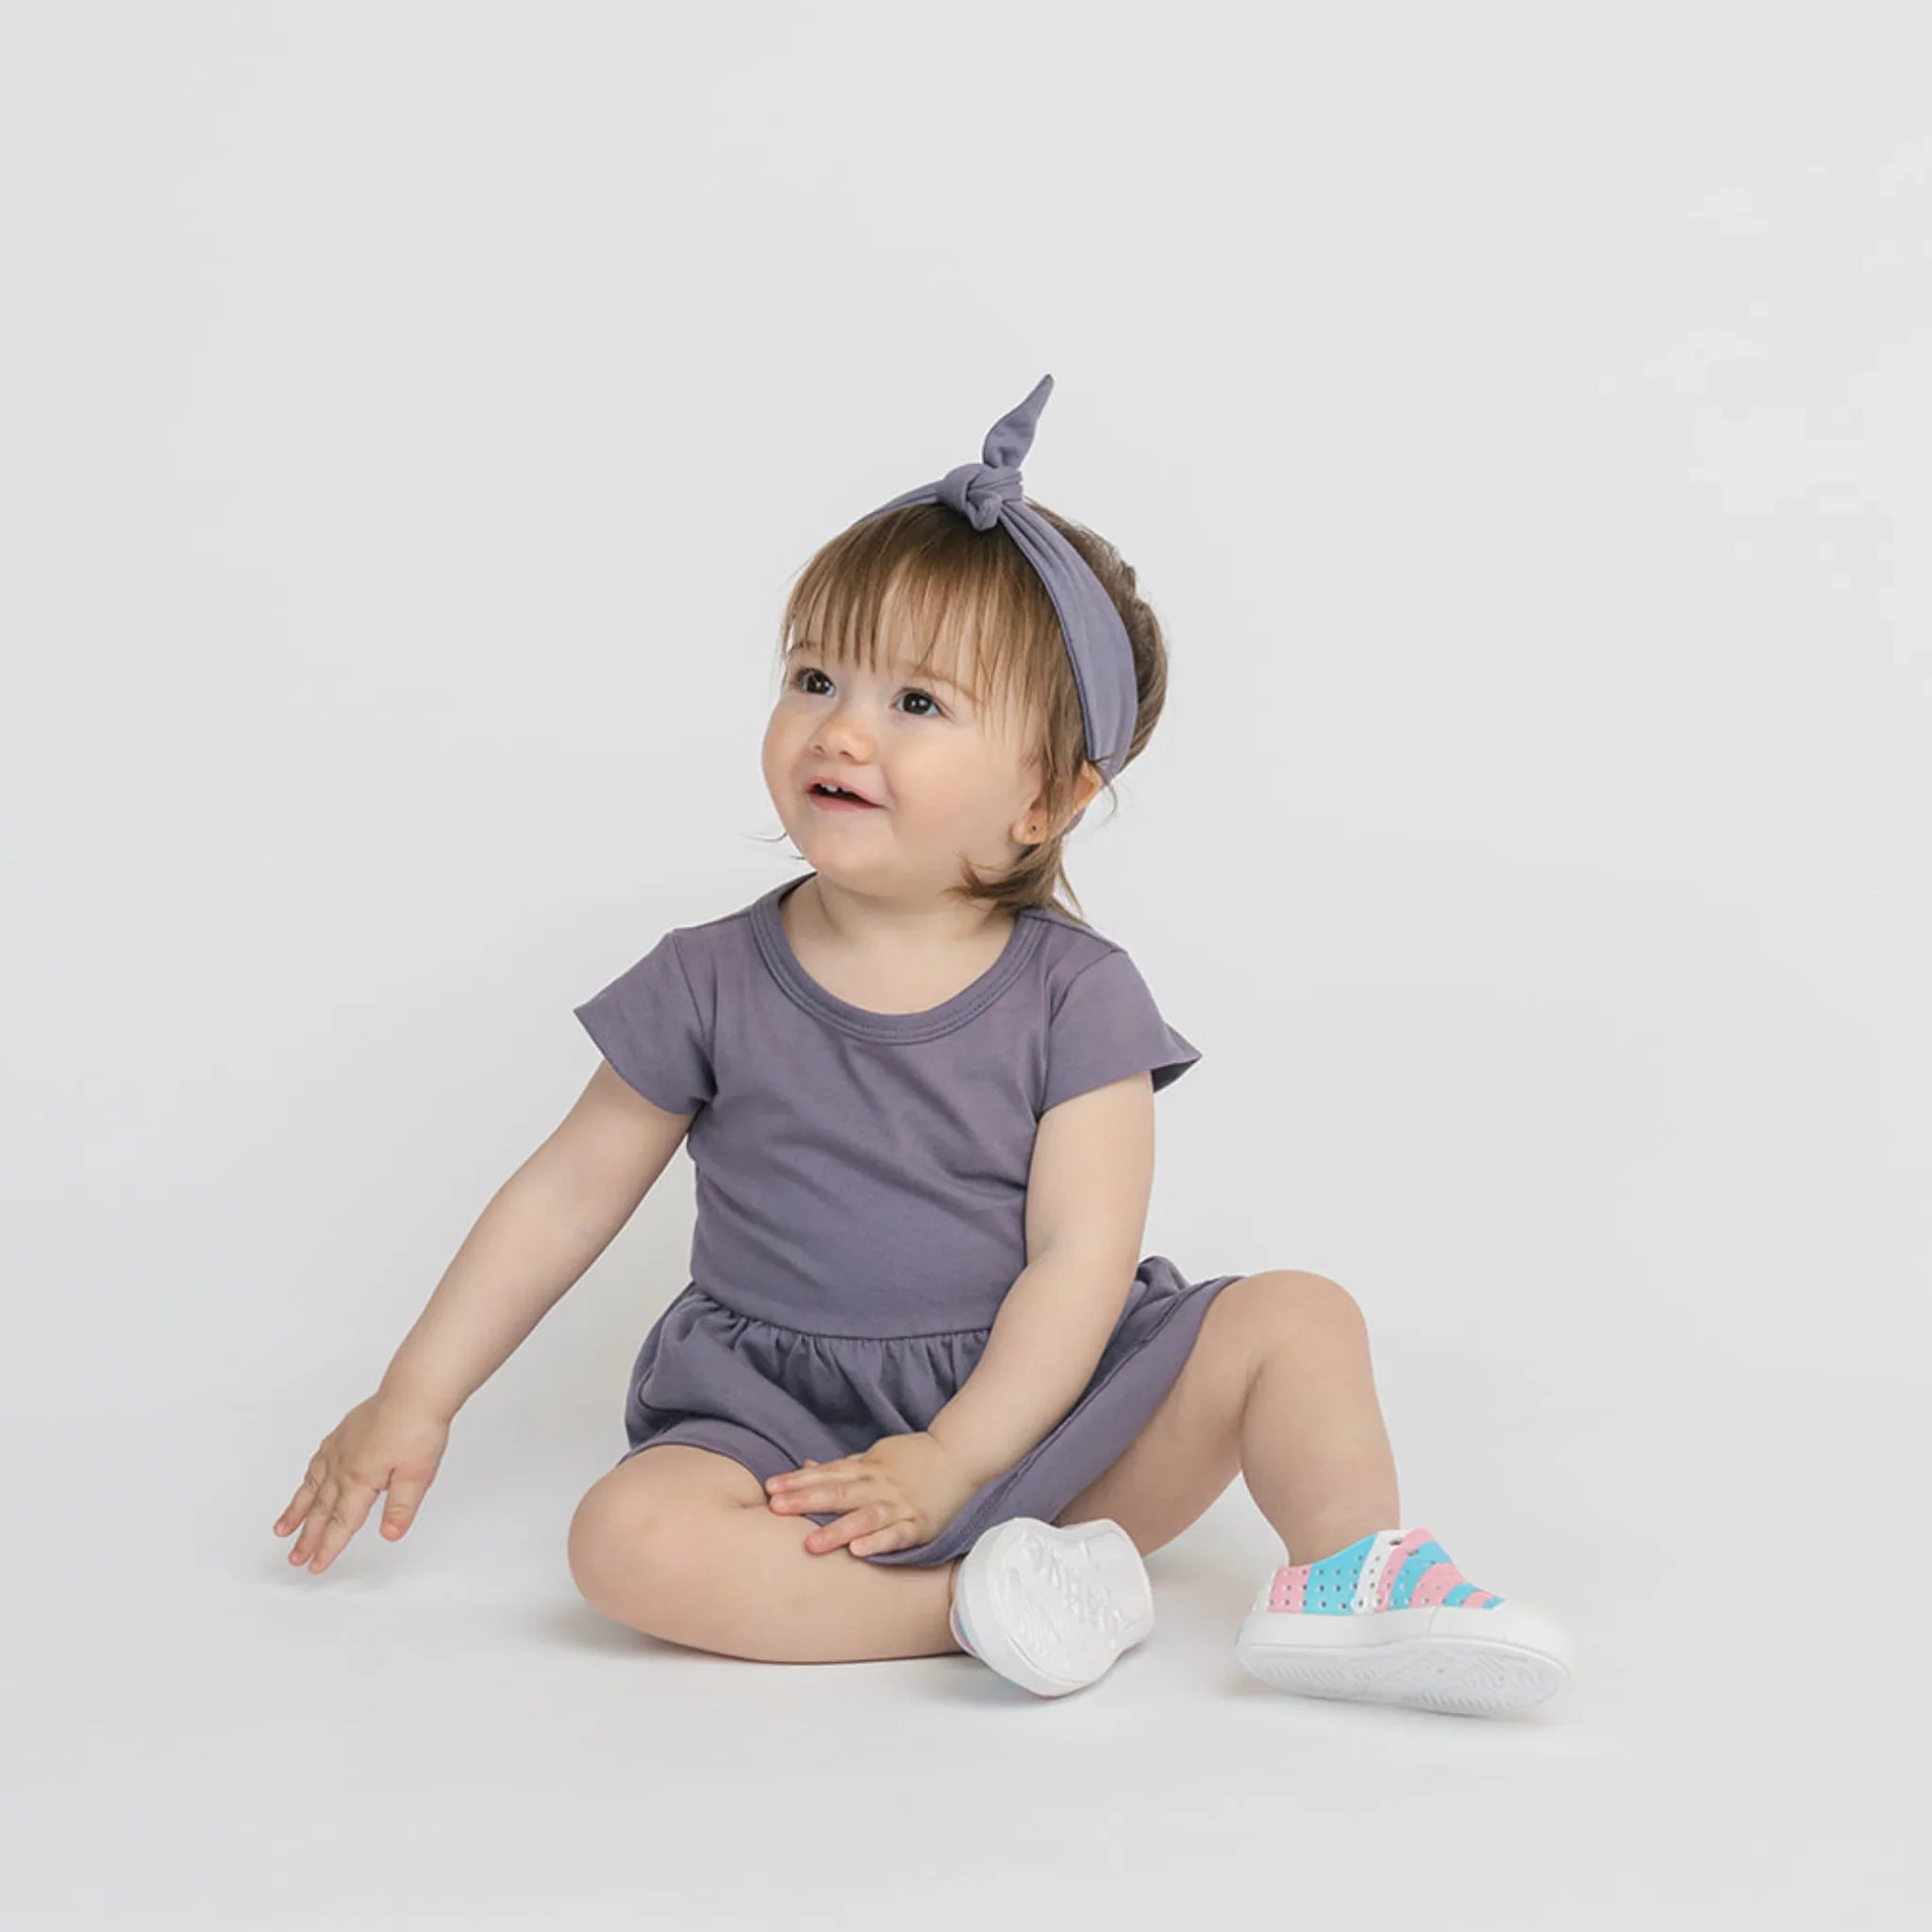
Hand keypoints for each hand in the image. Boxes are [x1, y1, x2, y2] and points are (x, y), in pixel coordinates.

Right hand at [272, 1392, 450, 1574]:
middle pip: (322, 1510)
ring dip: (297, 1511)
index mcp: (359, 1480)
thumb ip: (401, 1508)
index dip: (328, 1548)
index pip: (341, 1523)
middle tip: (294, 1558)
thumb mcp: (417, 1475)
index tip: (315, 1566)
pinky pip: (317, 1462)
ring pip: (312, 1487)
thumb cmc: (418, 1428)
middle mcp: (343, 1466)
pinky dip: (307, 1479)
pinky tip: (306, 1484)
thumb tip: (390, 1536)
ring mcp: (340, 1449)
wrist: (414, 1390)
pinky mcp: (343, 1434)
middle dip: (307, 1537)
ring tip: (282, 1529)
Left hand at [763, 1432, 982, 1557]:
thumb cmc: (912, 1459)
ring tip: (810, 1544)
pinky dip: (878, 1542)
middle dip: (806, 1501)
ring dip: (837, 1530)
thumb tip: (805, 1466)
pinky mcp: (918, 1524)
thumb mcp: (874, 1458)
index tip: (769, 1488)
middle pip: (838, 1494)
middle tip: (776, 1508)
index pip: (826, 1475)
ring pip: (864, 1517)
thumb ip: (841, 1467)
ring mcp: (898, 1505)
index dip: (798, 1481)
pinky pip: (896, 1535)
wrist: (959, 1455)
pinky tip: (858, 1552)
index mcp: (866, 1470)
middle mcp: (878, 1486)